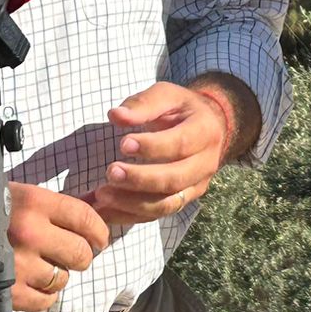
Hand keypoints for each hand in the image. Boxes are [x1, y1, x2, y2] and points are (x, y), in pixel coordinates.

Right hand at [0, 183, 109, 311]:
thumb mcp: (17, 196)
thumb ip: (52, 209)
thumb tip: (93, 212)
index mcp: (35, 203)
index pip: (85, 218)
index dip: (99, 232)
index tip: (99, 240)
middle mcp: (30, 232)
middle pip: (80, 254)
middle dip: (80, 257)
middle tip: (70, 257)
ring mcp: (18, 265)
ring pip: (62, 280)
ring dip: (56, 277)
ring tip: (38, 268)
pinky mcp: (6, 292)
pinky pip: (44, 302)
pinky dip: (42, 297)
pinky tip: (30, 285)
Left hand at [84, 81, 229, 227]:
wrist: (208, 127)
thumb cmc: (181, 109)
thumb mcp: (168, 95)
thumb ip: (143, 104)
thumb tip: (116, 115)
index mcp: (205, 132)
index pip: (180, 144)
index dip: (152, 147)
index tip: (123, 144)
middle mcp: (206, 163)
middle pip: (174, 179)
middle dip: (140, 179)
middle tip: (110, 172)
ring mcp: (196, 186)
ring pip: (166, 204)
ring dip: (132, 203)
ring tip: (102, 194)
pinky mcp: (183, 201)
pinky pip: (156, 215)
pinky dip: (128, 216)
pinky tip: (104, 210)